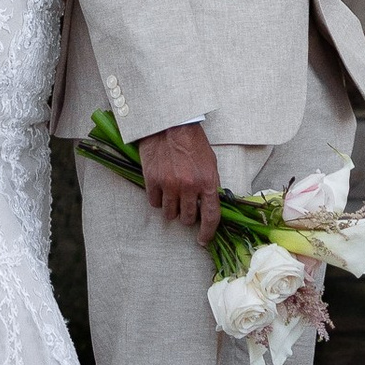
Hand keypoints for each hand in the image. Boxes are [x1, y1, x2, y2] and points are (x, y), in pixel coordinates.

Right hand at [138, 121, 221, 240]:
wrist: (170, 124)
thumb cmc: (192, 141)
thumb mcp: (210, 162)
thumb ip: (209, 184)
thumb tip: (208, 205)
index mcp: (208, 181)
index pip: (211, 216)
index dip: (208, 232)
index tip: (202, 240)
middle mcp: (189, 186)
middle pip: (188, 218)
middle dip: (187, 216)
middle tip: (185, 207)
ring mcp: (170, 184)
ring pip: (170, 214)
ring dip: (172, 209)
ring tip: (172, 196)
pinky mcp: (153, 180)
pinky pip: (154, 203)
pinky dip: (157, 199)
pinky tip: (160, 188)